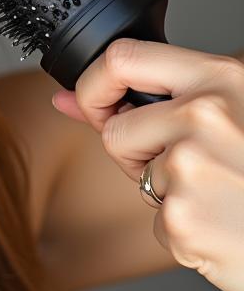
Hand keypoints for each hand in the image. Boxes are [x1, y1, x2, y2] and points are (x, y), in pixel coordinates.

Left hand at [51, 37, 243, 290]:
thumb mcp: (236, 112)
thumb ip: (157, 98)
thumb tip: (63, 97)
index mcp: (223, 80)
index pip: (123, 57)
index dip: (94, 82)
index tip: (94, 100)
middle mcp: (206, 117)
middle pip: (117, 130)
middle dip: (139, 154)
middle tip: (194, 168)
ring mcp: (192, 169)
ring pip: (140, 180)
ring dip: (169, 194)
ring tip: (226, 197)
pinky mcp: (184, 222)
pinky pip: (159, 224)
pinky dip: (186, 233)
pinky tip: (228, 226)